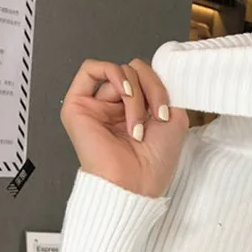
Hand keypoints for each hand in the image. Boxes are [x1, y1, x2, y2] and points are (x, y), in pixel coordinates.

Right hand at [60, 58, 187, 197]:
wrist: (135, 183)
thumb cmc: (154, 163)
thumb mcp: (174, 118)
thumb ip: (165, 89)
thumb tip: (155, 69)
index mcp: (136, 112)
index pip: (147, 78)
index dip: (160, 86)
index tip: (168, 112)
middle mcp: (115, 108)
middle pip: (134, 71)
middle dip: (151, 90)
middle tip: (156, 117)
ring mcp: (97, 106)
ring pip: (119, 72)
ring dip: (135, 95)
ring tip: (137, 124)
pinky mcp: (78, 105)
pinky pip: (91, 69)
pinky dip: (114, 75)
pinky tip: (124, 92)